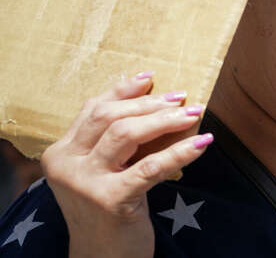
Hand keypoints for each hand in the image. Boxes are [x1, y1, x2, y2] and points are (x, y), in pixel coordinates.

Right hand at [40, 72, 211, 257]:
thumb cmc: (109, 211)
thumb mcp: (103, 172)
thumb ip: (115, 142)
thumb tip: (155, 101)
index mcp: (61, 153)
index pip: (93, 110)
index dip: (123, 90)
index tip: (151, 78)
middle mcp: (67, 165)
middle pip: (110, 117)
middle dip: (150, 104)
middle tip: (182, 98)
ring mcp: (86, 182)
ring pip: (126, 133)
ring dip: (165, 120)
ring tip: (193, 113)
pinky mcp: (110, 199)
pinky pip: (151, 166)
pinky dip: (180, 151)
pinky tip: (201, 143)